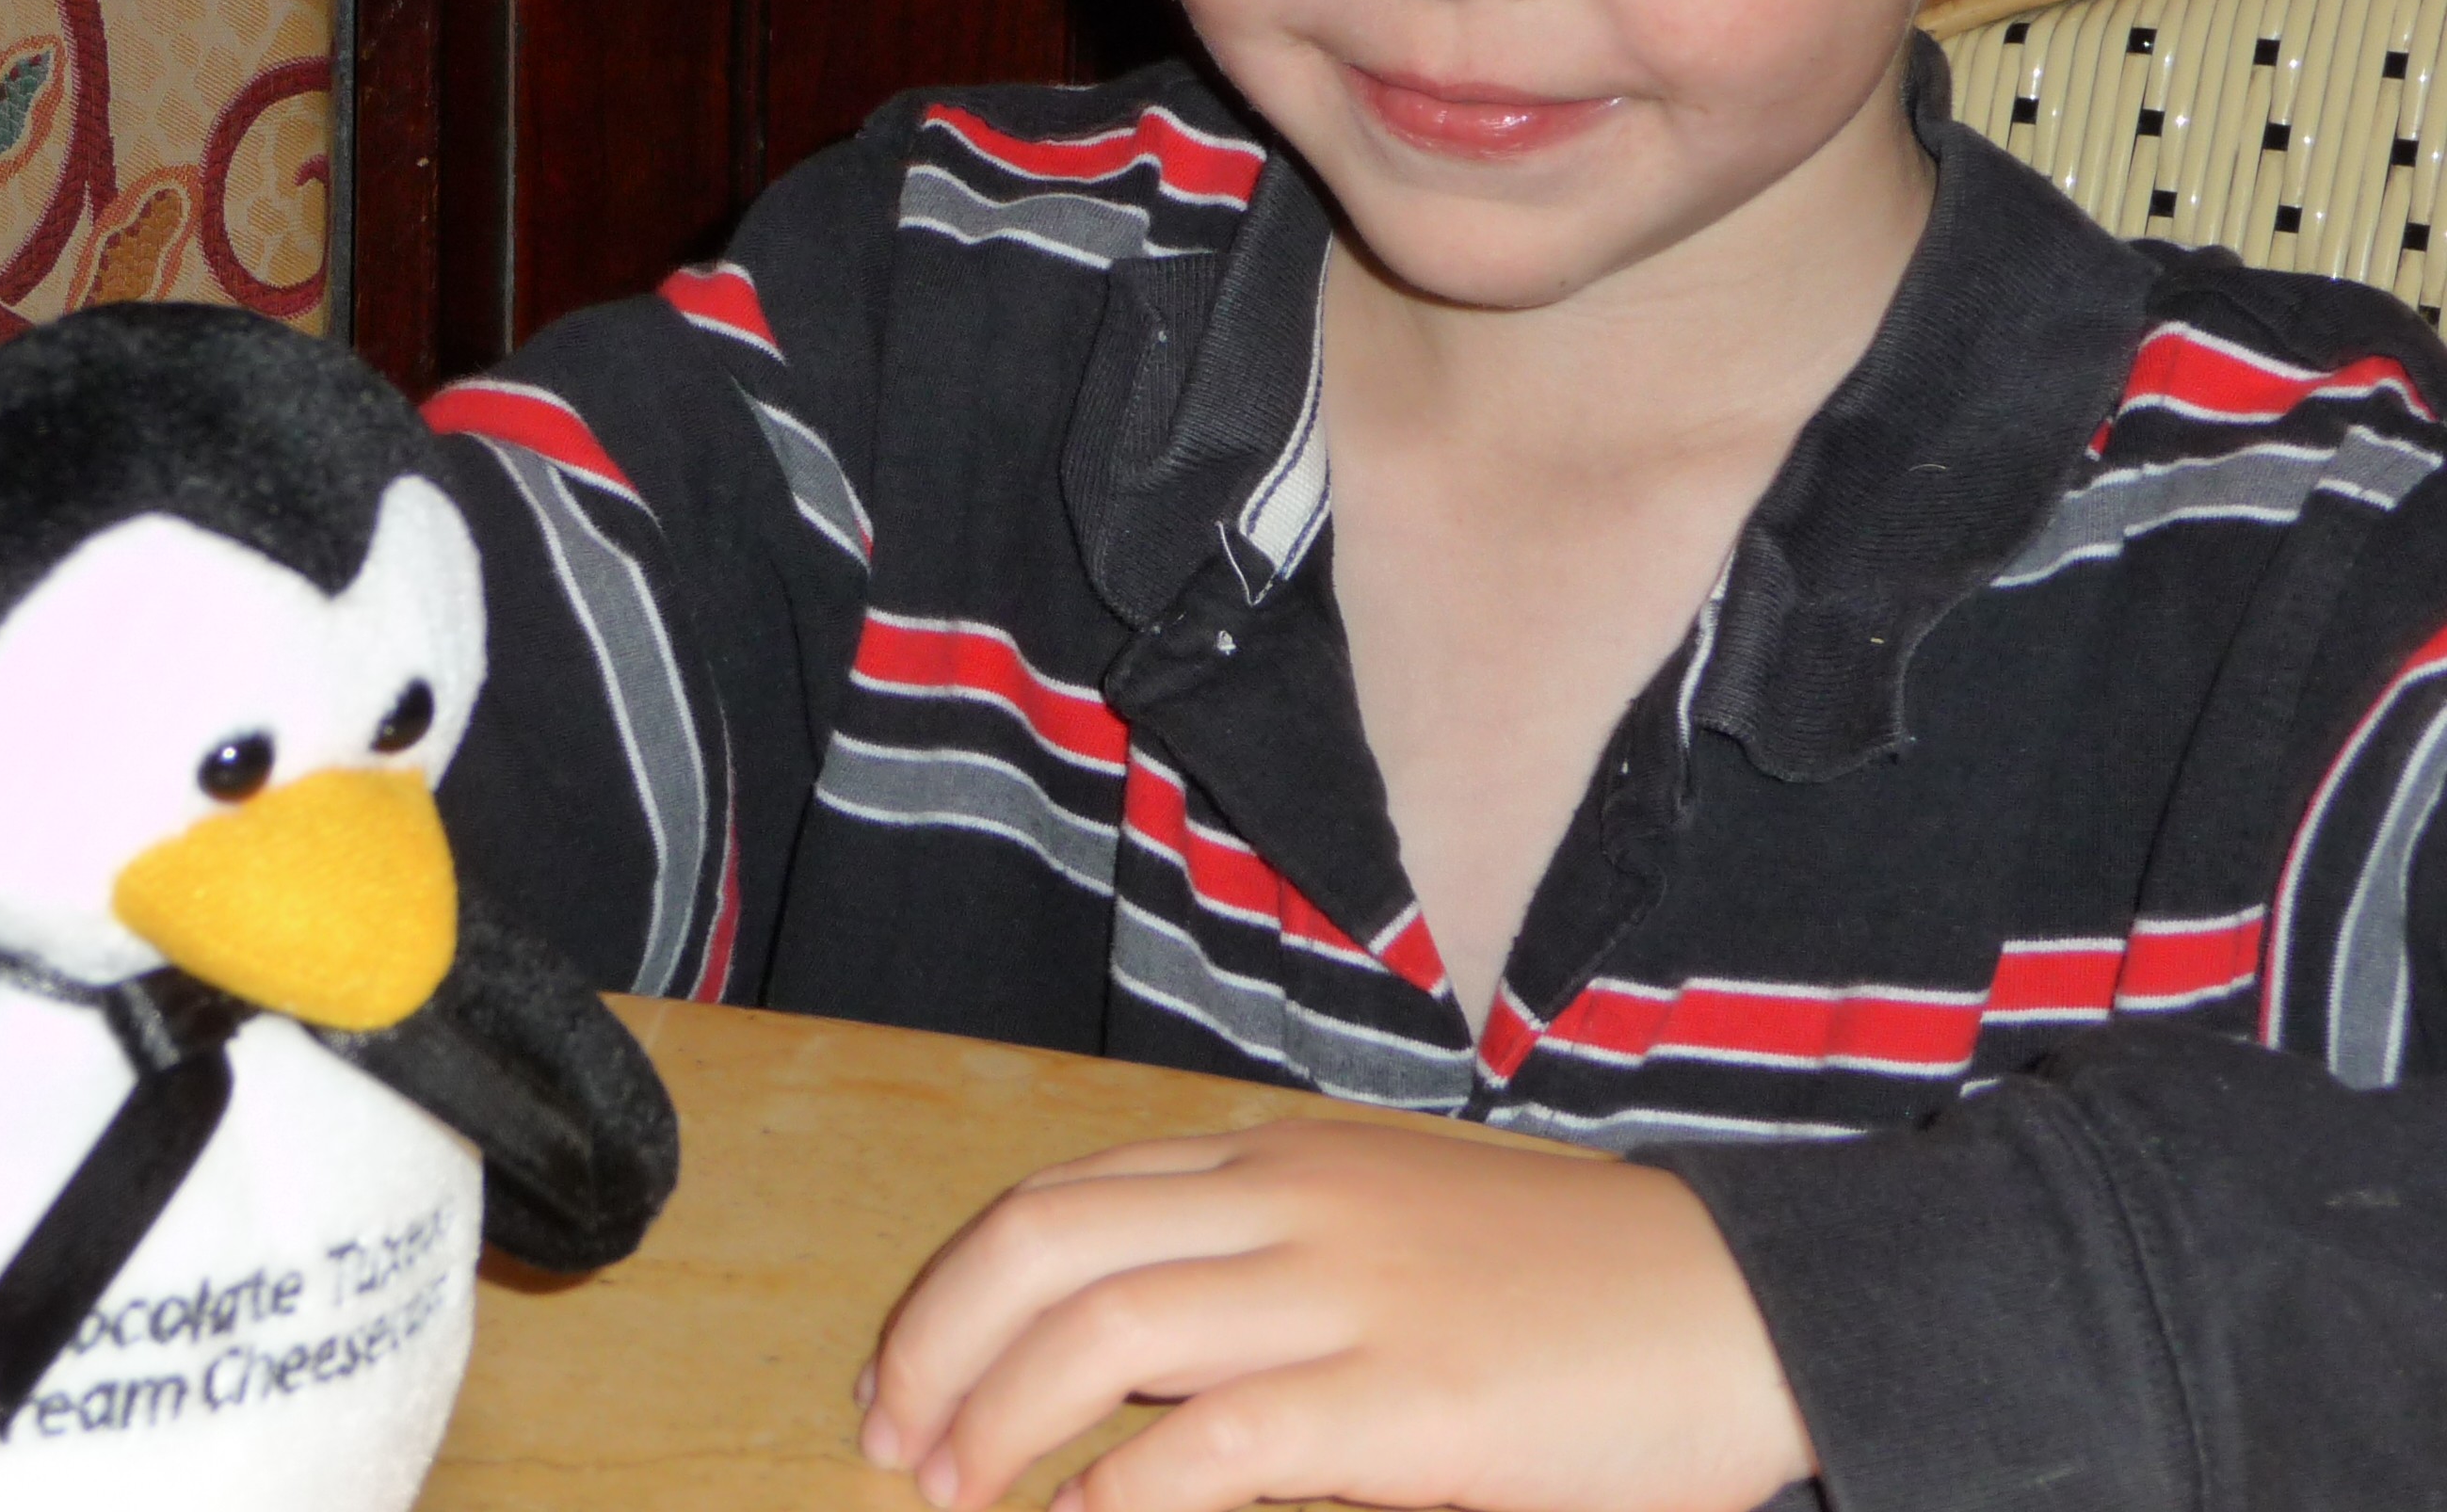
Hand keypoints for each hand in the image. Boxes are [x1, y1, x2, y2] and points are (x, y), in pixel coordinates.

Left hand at [856, 1117, 1813, 1511]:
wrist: (1744, 1307)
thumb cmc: (1565, 1288)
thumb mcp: (1390, 1229)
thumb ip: (1264, 1260)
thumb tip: (1126, 1361)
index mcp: (1279, 1158)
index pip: (1063, 1197)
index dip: (956, 1289)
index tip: (903, 1374)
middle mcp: (1293, 1203)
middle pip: (1047, 1242)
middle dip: (938, 1344)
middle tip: (891, 1442)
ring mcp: (1349, 1295)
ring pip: (1106, 1328)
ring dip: (999, 1419)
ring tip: (953, 1496)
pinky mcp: (1410, 1406)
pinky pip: (1220, 1442)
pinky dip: (1122, 1489)